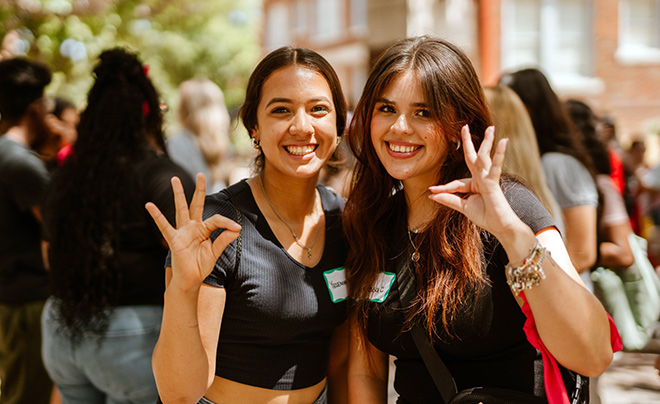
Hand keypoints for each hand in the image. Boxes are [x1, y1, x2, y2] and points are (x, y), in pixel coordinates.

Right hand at [145, 174, 239, 289]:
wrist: (190, 280)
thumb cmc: (201, 266)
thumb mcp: (215, 252)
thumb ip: (224, 240)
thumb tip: (236, 229)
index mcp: (204, 229)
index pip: (216, 220)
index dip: (227, 223)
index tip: (237, 228)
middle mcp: (192, 227)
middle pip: (196, 204)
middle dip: (199, 189)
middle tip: (201, 174)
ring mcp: (182, 232)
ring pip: (180, 209)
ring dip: (178, 194)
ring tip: (174, 179)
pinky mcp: (174, 240)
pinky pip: (165, 227)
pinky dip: (157, 216)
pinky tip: (149, 205)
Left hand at [428, 125, 520, 238]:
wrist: (500, 227)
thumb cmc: (486, 217)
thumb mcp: (463, 207)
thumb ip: (449, 200)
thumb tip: (432, 195)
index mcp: (474, 184)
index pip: (455, 183)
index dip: (443, 188)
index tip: (431, 190)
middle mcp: (481, 178)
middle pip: (473, 157)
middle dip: (468, 142)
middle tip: (464, 127)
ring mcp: (488, 179)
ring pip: (484, 157)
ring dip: (487, 142)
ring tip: (491, 128)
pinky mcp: (494, 182)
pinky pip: (495, 167)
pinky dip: (499, 154)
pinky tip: (503, 141)